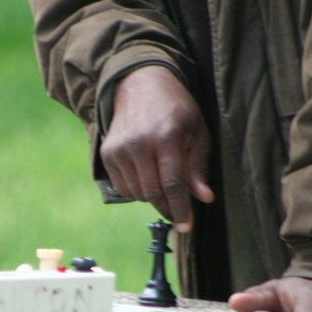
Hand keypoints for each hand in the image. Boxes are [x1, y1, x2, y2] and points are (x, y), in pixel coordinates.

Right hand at [100, 66, 213, 232]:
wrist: (139, 84)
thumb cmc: (176, 108)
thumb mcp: (197, 131)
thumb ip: (199, 166)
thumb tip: (204, 198)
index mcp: (166, 137)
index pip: (173, 183)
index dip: (181, 208)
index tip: (186, 226)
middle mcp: (139, 143)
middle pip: (153, 192)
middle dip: (168, 209)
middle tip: (178, 214)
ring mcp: (119, 148)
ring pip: (137, 193)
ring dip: (153, 198)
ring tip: (165, 186)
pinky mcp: (107, 152)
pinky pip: (123, 186)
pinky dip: (137, 190)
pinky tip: (148, 176)